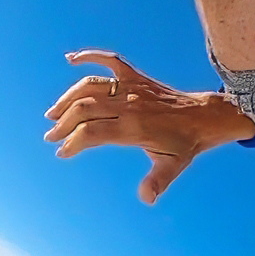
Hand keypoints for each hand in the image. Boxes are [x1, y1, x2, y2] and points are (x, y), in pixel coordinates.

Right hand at [44, 50, 254, 203]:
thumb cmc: (185, 143)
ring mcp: (132, 87)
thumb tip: (147, 199)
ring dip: (68, 97)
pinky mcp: (136, 76)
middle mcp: (129, 104)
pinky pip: (110, 60)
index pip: (93, 133)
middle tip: (51, 136)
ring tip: (53, 113)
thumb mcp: (174, 166)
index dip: (73, 143)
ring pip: (90, 86)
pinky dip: (90, 56)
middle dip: (63, 123)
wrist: (204, 117)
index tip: (62, 152)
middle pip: (85, 109)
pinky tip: (71, 58)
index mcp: (134, 127)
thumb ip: (157, 181)